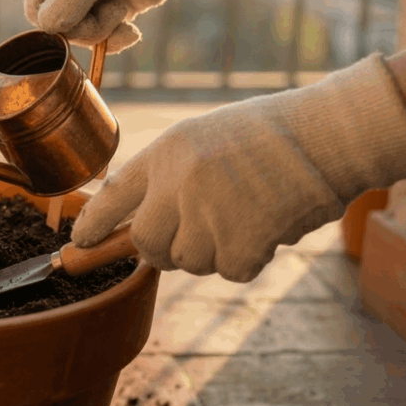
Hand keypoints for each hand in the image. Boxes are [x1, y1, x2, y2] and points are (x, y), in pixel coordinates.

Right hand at [24, 0, 236, 52]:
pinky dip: (116, 40)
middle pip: (59, 28)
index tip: (89, 14)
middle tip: (114, 12)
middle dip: (87, 29)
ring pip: (80, 38)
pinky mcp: (107, 11)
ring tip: (124, 10)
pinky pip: (100, 40)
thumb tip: (49, 28)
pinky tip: (132, 29)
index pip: (36, 11)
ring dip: (104, 33)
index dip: (59, 22)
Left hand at [71, 55, 405, 281]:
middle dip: (163, 249)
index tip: (78, 243)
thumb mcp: (201, 139)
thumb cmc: (267, 136)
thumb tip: (136, 224)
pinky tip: (266, 226)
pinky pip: (229, 270)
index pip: (113, 195)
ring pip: (189, 261)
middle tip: (192, 236)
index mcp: (166, 152)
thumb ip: (167, 176)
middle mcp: (178, 183)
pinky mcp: (240, 241)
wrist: (326, 135)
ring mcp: (207, 213)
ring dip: (213, 250)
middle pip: (146, 243)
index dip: (92, 223)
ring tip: (244, 214)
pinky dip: (248, 258)